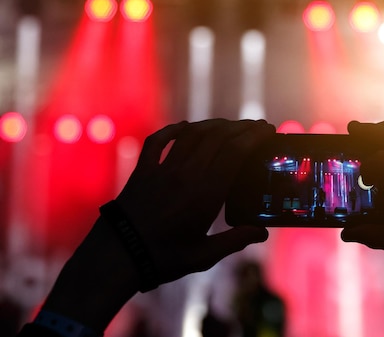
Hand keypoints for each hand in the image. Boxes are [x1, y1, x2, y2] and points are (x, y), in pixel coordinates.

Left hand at [42, 119, 274, 330]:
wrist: (117, 256)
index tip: (266, 130)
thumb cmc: (162, 258)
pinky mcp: (144, 170)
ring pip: (193, 134)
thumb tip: (262, 233)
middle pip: (218, 137)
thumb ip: (236, 240)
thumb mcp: (204, 256)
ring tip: (229, 125)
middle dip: (241, 127)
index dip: (253, 136)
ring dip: (213, 125)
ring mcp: (163, 169)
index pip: (235, 152)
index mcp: (206, 193)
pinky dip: (174, 130)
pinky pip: (159, 140)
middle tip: (255, 125)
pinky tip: (185, 126)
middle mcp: (187, 174)